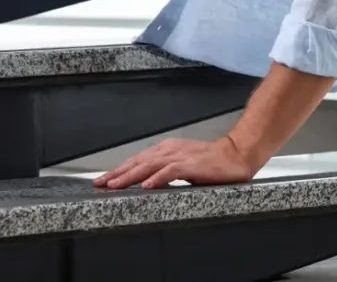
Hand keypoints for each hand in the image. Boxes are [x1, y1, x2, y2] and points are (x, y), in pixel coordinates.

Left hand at [92, 135, 260, 189]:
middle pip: (137, 161)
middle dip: (117, 173)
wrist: (236, 154)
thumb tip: (146, 183)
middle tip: (100, 183)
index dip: (118, 170)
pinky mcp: (191, 165)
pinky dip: (157, 178)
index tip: (103, 179)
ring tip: (115, 185)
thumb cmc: (212, 162)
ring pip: (149, 165)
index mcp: (165, 150)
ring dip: (130, 176)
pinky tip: (146, 186)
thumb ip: (165, 172)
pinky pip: (170, 171)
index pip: (136, 160)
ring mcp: (180, 157)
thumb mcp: (183, 166)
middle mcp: (169, 150)